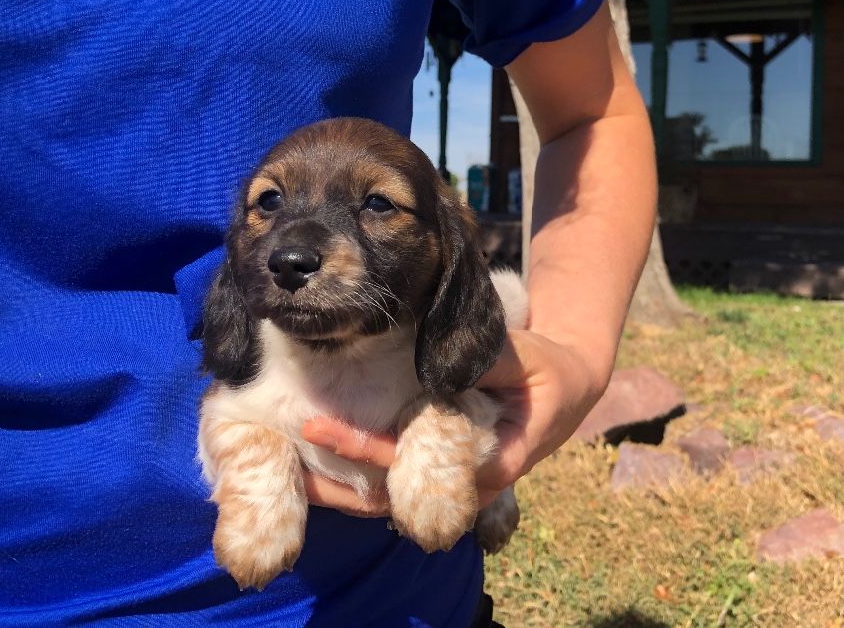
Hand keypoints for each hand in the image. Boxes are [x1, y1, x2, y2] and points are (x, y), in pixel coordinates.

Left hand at [301, 329, 606, 515]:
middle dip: (342, 483)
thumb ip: (484, 362)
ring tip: (290, 469)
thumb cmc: (548, 370)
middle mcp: (472, 484)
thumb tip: (433, 367)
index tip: (326, 431)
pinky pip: (401, 484)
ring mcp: (458, 484)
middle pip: (397, 496)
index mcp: (495, 460)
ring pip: (395, 499)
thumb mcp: (526, 358)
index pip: (421, 466)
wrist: (568, 388)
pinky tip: (319, 467)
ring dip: (345, 489)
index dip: (370, 452)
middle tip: (289, 452)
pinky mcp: (447, 471)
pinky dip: (362, 476)